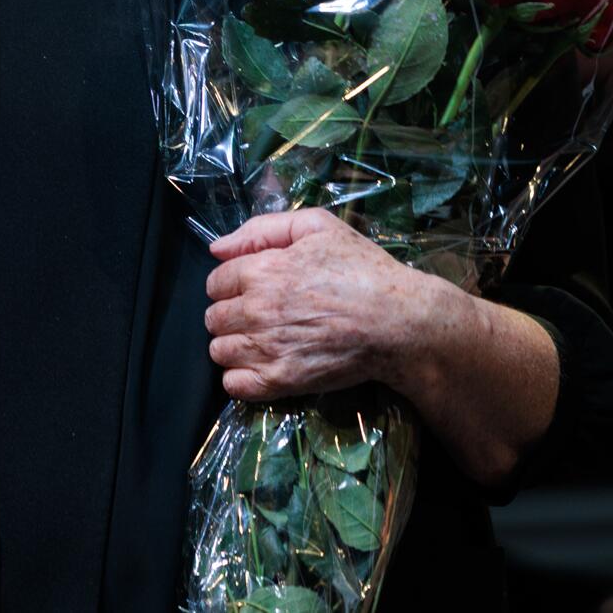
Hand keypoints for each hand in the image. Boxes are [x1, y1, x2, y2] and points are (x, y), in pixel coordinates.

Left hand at [202, 208, 429, 400]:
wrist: (399, 322)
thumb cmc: (363, 270)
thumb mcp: (317, 227)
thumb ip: (261, 230)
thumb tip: (217, 247)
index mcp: (262, 270)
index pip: (215, 281)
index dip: (230, 283)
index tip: (250, 288)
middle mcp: (257, 310)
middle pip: (213, 317)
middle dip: (229, 313)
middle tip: (257, 314)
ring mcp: (268, 348)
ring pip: (219, 351)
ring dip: (232, 345)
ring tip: (259, 340)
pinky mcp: (281, 381)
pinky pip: (235, 385)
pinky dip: (240, 377)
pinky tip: (259, 366)